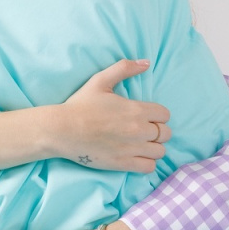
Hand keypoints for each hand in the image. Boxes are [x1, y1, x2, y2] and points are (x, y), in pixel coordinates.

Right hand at [53, 59, 171, 171]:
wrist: (62, 130)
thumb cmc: (80, 105)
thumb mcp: (100, 80)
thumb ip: (124, 68)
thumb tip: (146, 62)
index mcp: (136, 110)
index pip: (165, 115)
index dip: (158, 115)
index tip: (147, 117)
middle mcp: (138, 130)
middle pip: (166, 134)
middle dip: (158, 131)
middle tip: (144, 131)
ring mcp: (132, 149)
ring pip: (160, 152)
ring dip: (153, 148)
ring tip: (141, 145)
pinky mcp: (123, 164)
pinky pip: (149, 167)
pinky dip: (147, 162)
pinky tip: (137, 157)